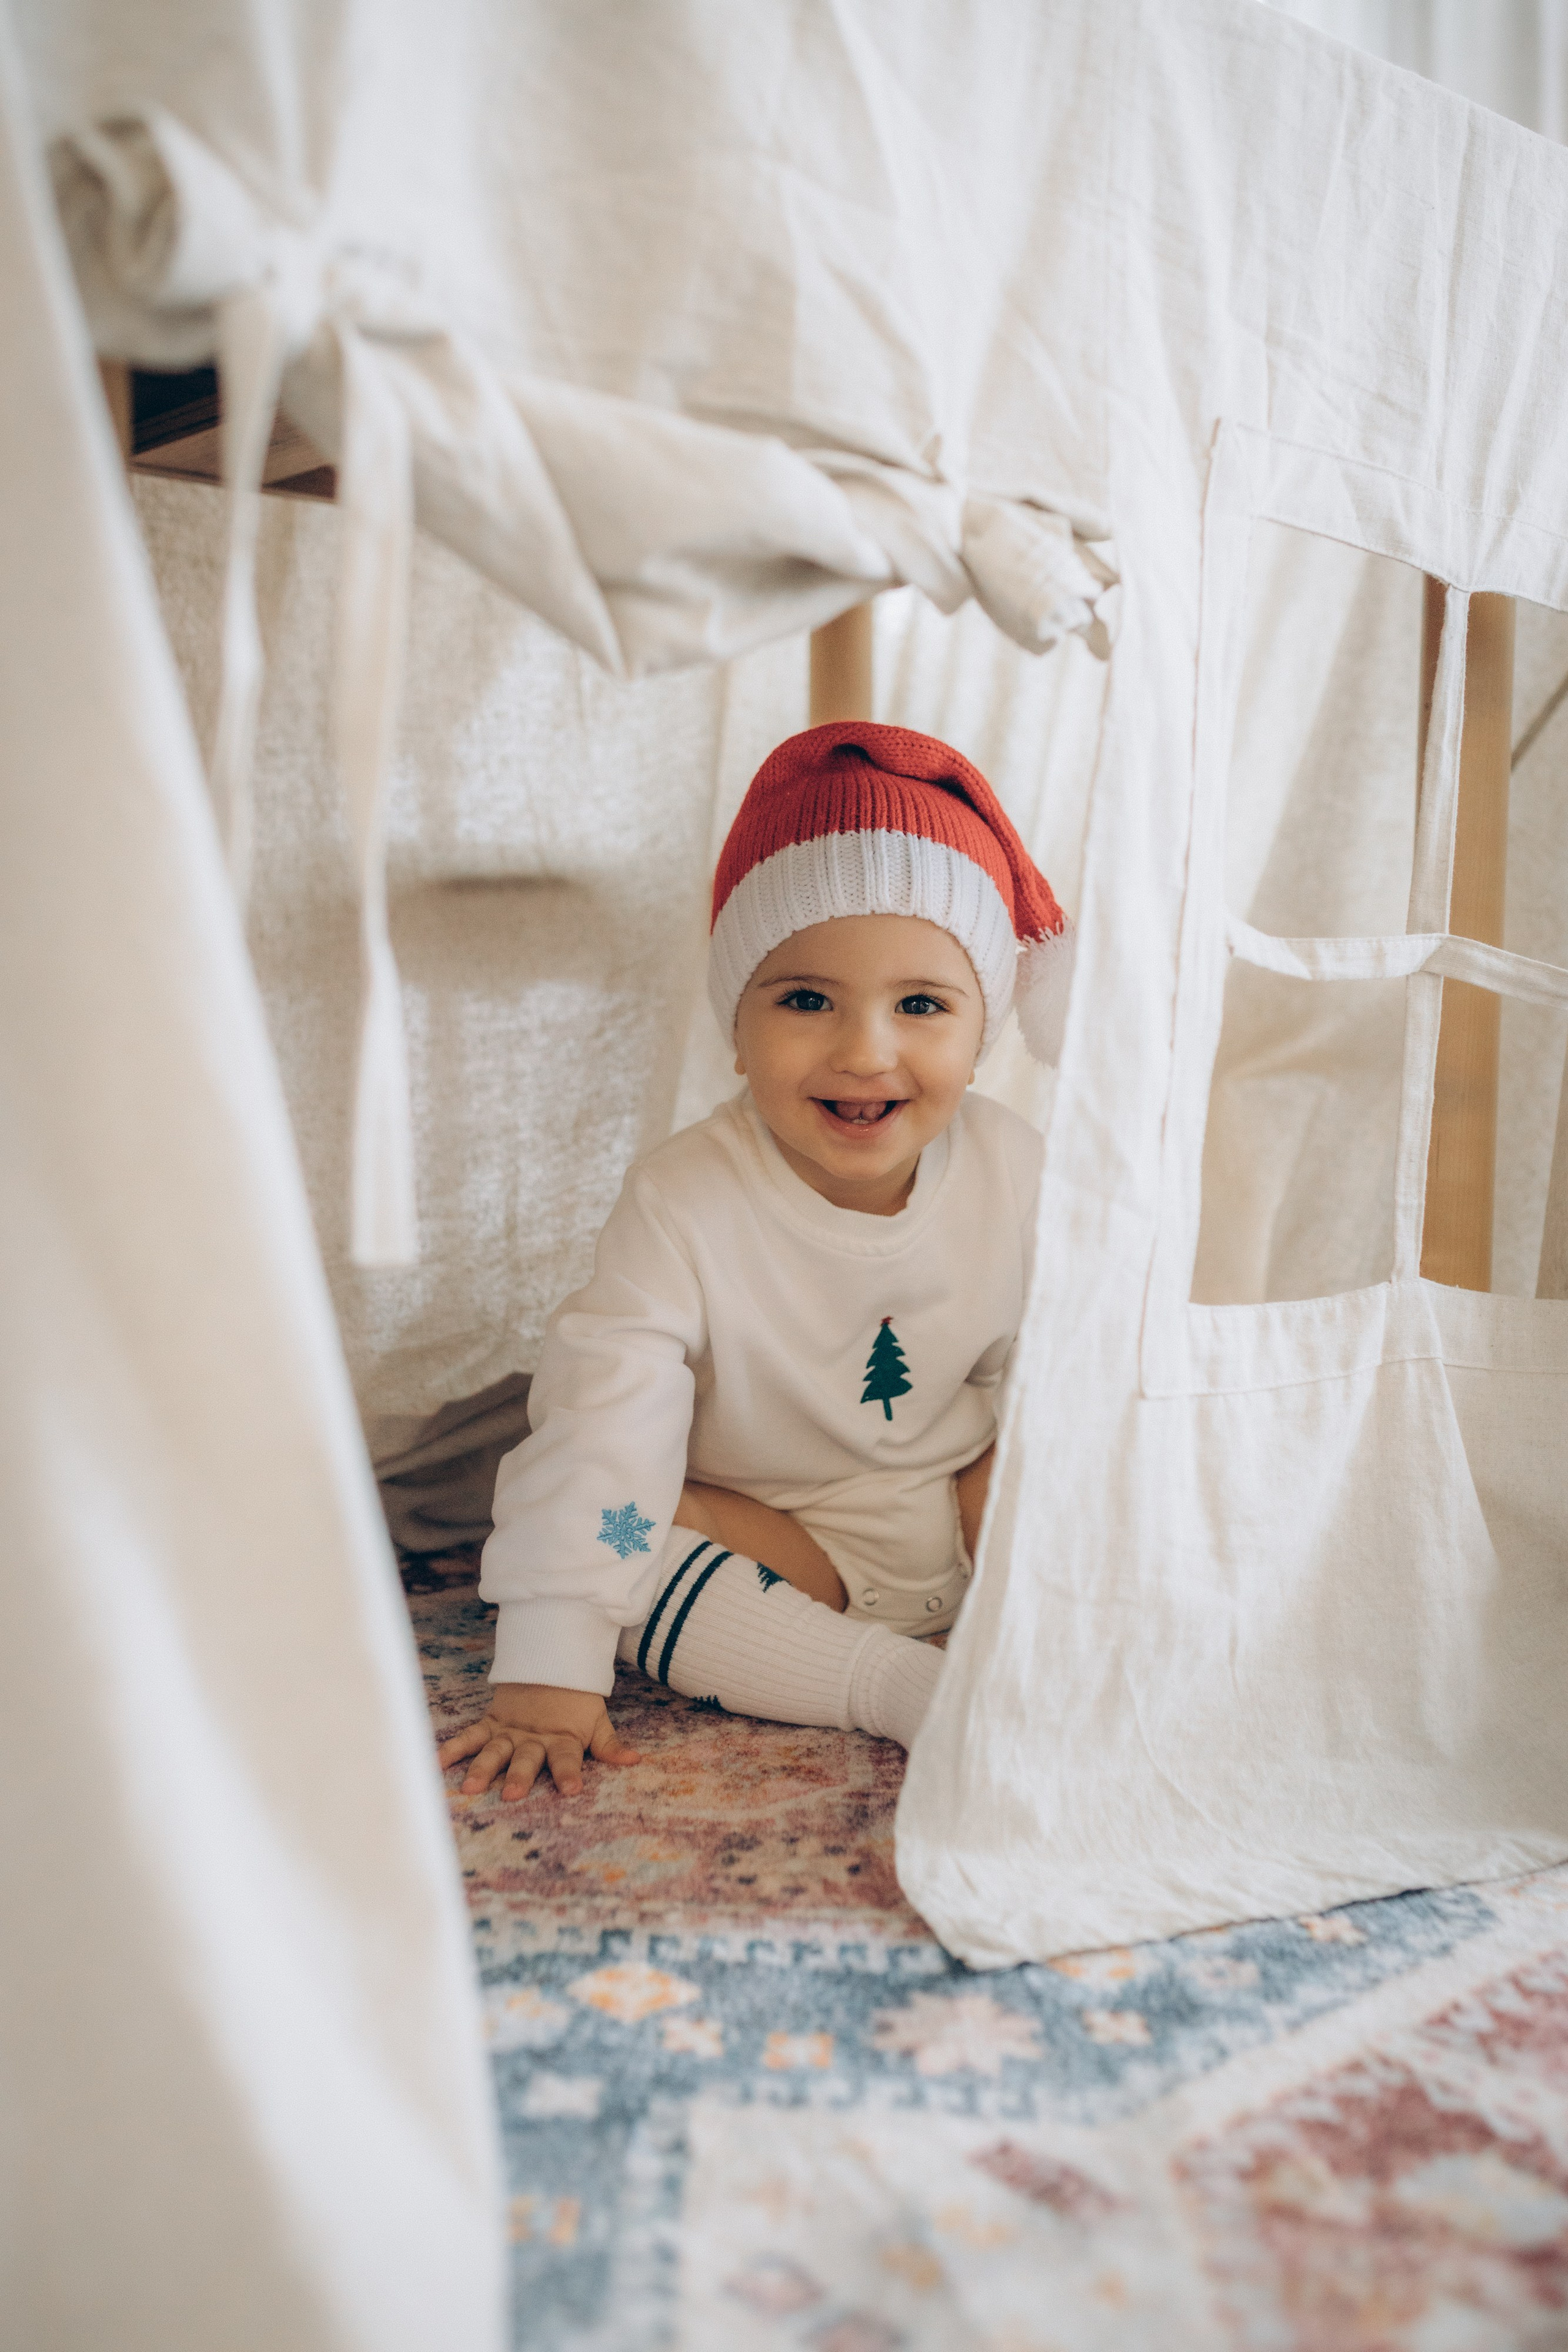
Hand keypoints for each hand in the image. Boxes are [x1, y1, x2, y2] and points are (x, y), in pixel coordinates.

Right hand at [437, 1683, 640, 1801]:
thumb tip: (636, 1761)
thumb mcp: (597, 1720)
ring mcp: (510, 1730)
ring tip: (469, 1787)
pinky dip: (453, 1748)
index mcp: (562, 1738)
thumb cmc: (577, 1698)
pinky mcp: (493, 1722)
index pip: (567, 1759)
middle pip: (527, 1758)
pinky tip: (436, 1764)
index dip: (569, 1774)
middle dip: (519, 1775)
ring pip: (495, 1750)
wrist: (552, 1658)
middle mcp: (534, 1737)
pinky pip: (471, 1736)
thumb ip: (610, 1745)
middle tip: (511, 1794)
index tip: (571, 1790)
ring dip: (482, 1768)